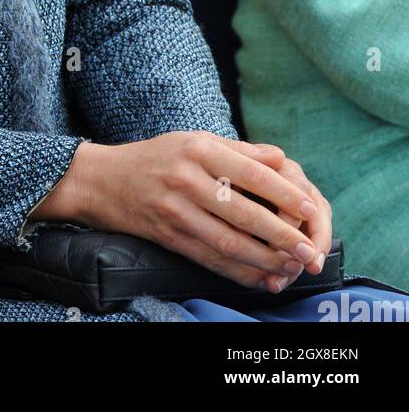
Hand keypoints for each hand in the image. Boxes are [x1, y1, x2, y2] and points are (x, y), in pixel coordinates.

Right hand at [40, 132, 325, 292]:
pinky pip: (209, 258)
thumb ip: (238, 151)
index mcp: (199, 148)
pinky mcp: (168, 235)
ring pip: (229, 241)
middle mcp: (187, 178)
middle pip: (244, 213)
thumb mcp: (194, 140)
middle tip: (309, 251)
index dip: (286, 195)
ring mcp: (175, 209)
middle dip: (282, 236)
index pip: (252, 173)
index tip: (312, 210)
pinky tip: (260, 276)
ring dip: (265, 259)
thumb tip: (281, 160)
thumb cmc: (157, 156)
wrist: (103, 179)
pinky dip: (238, 271)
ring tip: (291, 266)